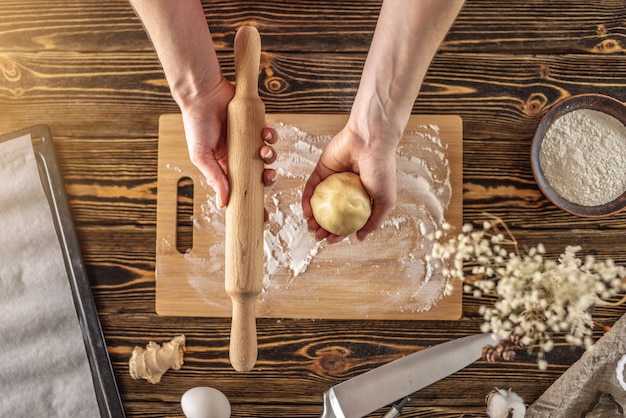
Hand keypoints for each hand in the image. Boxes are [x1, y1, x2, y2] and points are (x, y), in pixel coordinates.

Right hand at [180, 77, 277, 210]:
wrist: (203, 94)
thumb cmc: (197, 124)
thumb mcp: (202, 156)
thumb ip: (214, 178)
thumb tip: (223, 203)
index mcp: (225, 166)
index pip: (242, 189)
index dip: (253, 202)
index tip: (263, 215)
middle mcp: (239, 155)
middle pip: (259, 174)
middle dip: (267, 178)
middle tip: (268, 176)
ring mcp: (248, 140)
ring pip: (267, 156)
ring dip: (270, 156)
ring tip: (264, 152)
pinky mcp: (256, 124)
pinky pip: (269, 135)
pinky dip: (271, 137)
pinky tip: (266, 134)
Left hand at [302, 126, 397, 242]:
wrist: (371, 141)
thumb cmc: (382, 169)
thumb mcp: (385, 200)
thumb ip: (374, 220)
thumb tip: (360, 237)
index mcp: (362, 197)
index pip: (348, 219)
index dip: (340, 232)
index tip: (332, 240)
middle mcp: (347, 190)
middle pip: (331, 212)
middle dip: (323, 227)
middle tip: (318, 235)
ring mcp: (333, 180)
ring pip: (320, 202)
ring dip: (314, 217)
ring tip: (311, 227)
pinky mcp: (322, 170)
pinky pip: (312, 187)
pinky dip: (307, 200)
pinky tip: (306, 212)